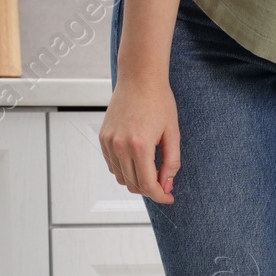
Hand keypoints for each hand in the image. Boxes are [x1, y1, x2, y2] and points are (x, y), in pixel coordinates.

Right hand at [99, 80, 179, 203]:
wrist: (139, 78)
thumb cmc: (159, 102)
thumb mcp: (172, 134)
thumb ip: (171, 163)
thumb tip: (166, 186)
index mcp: (140, 146)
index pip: (147, 185)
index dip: (160, 196)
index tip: (169, 197)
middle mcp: (120, 146)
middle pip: (133, 184)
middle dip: (150, 189)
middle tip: (163, 184)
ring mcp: (109, 142)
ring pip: (121, 178)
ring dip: (137, 180)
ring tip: (152, 170)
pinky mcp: (103, 137)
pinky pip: (112, 165)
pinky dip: (125, 169)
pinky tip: (138, 161)